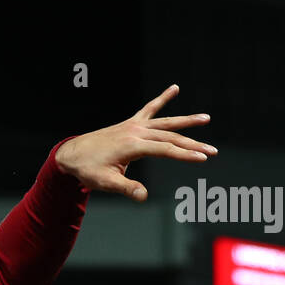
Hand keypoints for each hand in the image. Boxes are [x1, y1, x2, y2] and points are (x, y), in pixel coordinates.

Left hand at [54, 84, 214, 201]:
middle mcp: (135, 132)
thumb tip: (143, 196)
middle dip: (193, 144)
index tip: (203, 158)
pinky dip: (162, 98)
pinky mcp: (130, 123)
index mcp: (132, 146)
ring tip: (206, 118)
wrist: (71, 154)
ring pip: (165, 122)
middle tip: (213, 150)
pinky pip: (149, 109)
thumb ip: (126, 188)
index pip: (165, 150)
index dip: (185, 154)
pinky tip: (174, 88)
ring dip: (186, 121)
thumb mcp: (105, 182)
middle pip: (170, 137)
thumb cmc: (88, 170)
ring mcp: (133, 125)